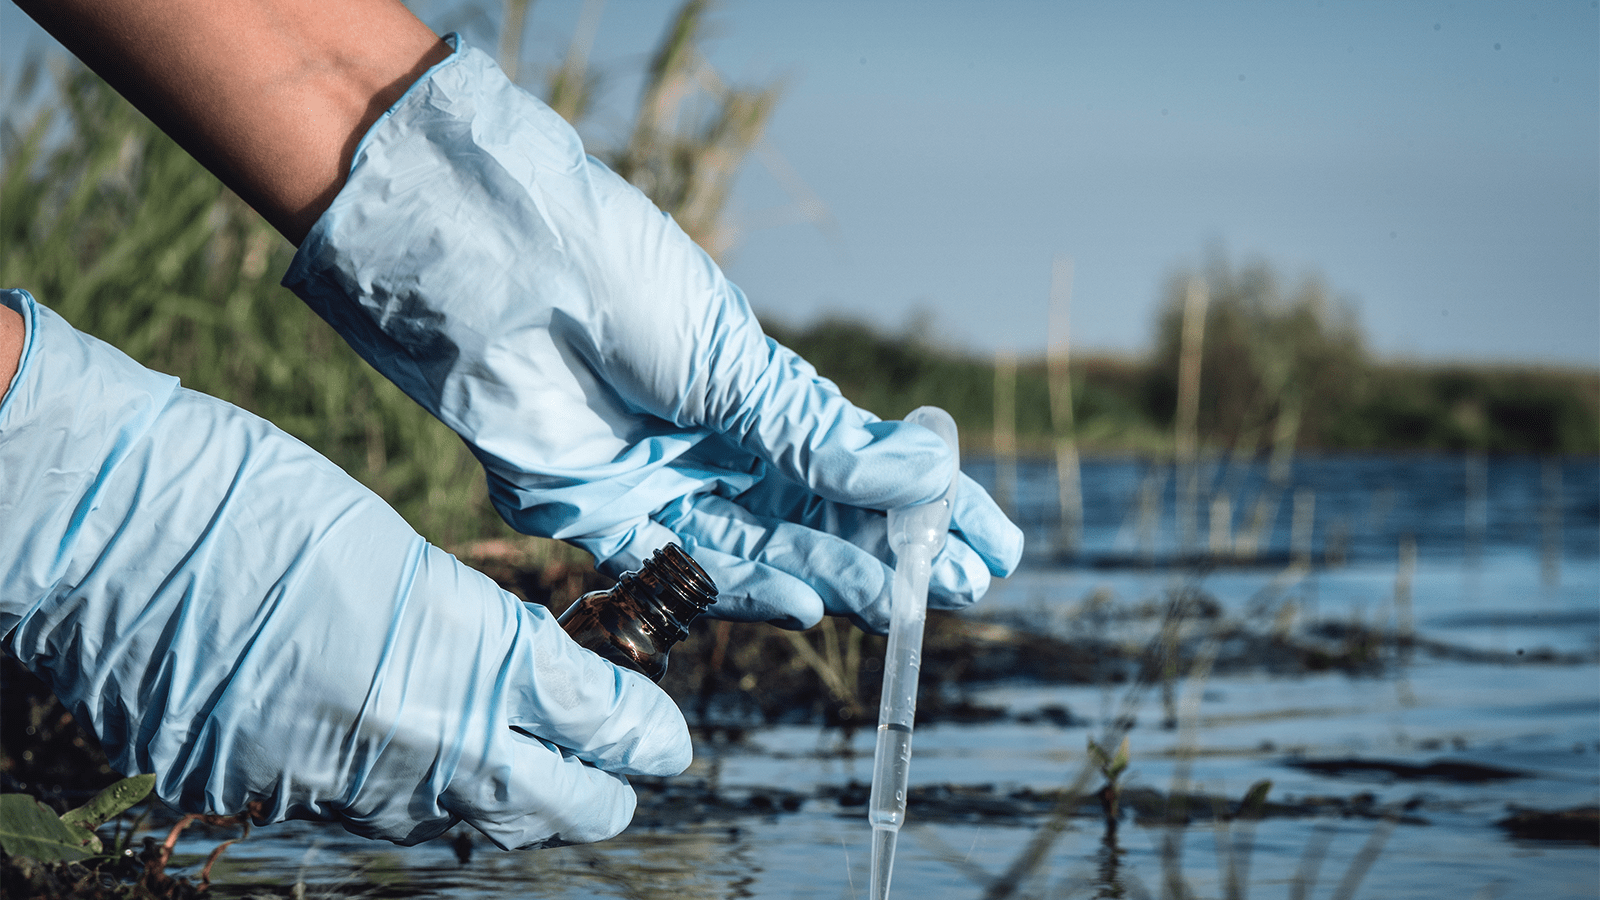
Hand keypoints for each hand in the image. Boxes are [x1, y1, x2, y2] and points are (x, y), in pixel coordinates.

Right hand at [0, 290, 690, 848]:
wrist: (102, 527)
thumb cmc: (253, 496)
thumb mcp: (396, 550)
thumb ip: (477, 631)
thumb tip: (539, 682)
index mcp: (463, 655)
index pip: (595, 723)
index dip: (644, 734)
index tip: (667, 738)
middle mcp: (412, 742)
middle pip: (553, 807)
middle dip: (601, 790)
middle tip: (621, 762)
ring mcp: (334, 783)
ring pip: (466, 825)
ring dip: (515, 803)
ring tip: (539, 769)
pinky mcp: (264, 797)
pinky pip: (374, 818)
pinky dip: (419, 798)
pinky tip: (427, 765)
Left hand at [285, 39, 1022, 630]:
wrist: (500, 272)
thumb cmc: (621, 283)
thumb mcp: (736, 361)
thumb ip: (819, 436)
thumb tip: (929, 474)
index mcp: (757, 393)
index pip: (862, 463)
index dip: (929, 505)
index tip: (993, 541)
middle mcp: (716, 445)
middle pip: (822, 518)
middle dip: (895, 553)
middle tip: (963, 587)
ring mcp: (664, 485)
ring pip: (768, 551)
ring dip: (837, 576)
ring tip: (901, 600)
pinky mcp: (604, 521)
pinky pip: (688, 570)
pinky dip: (752, 590)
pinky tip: (812, 601)